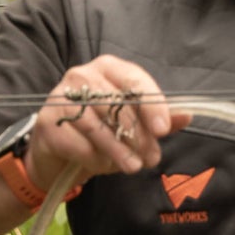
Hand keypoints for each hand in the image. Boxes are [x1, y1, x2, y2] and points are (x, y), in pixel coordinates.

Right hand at [26, 55, 190, 183]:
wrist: (57, 149)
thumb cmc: (100, 131)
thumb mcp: (132, 124)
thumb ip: (159, 120)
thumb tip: (186, 116)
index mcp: (108, 68)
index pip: (134, 81)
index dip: (152, 105)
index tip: (163, 130)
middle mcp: (82, 75)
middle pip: (117, 105)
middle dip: (139, 136)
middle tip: (151, 157)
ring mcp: (60, 96)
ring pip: (98, 125)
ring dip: (119, 150)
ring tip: (133, 166)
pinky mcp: (47, 122)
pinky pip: (77, 142)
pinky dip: (95, 157)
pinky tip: (103, 165)